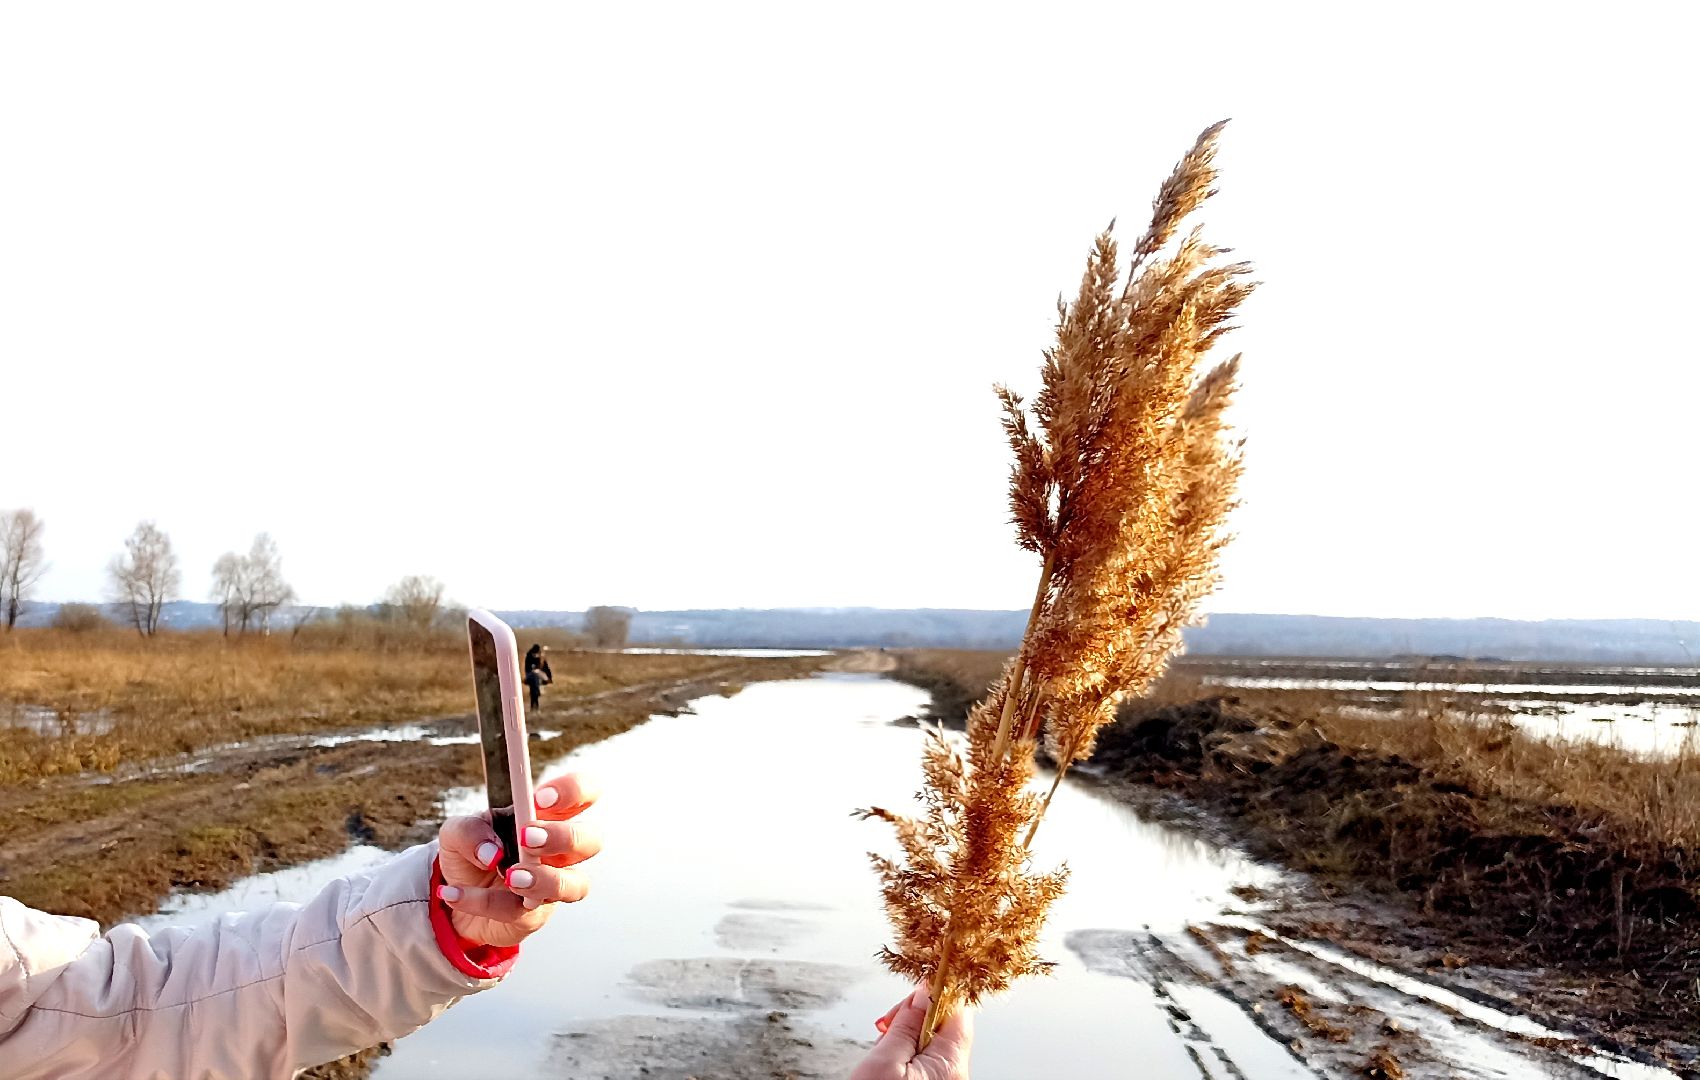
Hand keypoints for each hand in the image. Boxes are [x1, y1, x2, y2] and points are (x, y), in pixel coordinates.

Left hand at [434, 772, 601, 948]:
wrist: (454, 894)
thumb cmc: (471, 853)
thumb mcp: (457, 832)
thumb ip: (469, 831)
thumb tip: (491, 852)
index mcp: (547, 817)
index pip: (582, 794)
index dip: (573, 791)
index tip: (540, 798)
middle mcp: (558, 851)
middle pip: (591, 840)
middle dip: (563, 837)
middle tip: (528, 837)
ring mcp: (551, 885)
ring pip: (575, 885)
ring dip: (544, 879)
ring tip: (510, 876)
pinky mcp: (533, 916)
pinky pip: (519, 911)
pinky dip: (484, 902)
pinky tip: (456, 893)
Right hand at [851, 984, 973, 1079]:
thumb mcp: (885, 1060)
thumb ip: (907, 1023)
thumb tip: (924, 990)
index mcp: (951, 1064)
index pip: (958, 1010)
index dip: (935, 993)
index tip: (911, 990)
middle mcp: (955, 1073)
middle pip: (945, 1023)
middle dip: (914, 1015)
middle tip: (886, 1026)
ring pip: (932, 1040)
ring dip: (906, 1034)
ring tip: (883, 1047)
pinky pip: (925, 1059)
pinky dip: (906, 1052)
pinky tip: (888, 1060)